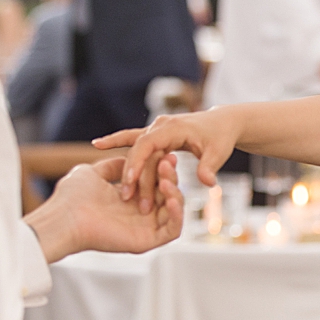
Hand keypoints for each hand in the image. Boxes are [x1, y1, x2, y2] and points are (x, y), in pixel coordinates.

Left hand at [24, 155, 182, 262]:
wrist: (64, 217)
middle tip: (168, 162)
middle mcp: (140, 215)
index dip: (162, 169)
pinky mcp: (147, 241)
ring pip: (175, 211)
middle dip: (171, 176)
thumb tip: (128, 158)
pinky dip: (177, 214)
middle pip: (168, 194)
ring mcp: (145, 228)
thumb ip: (112, 166)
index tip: (165, 154)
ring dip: (177, 194)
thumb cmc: (71, 196)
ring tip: (167, 181)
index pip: (155, 182)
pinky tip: (170, 199)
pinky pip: (173, 230)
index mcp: (129, 199)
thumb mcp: (93, 173)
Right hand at [93, 107, 241, 211]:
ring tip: (115, 187)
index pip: (149, 144)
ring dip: (125, 166)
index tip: (129, 181)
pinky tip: (97, 144)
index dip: (138, 162)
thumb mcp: (218, 153)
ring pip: (134, 147)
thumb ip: (209, 167)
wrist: (222, 122)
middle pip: (139, 149)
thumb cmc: (220, 138)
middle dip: (132, 173)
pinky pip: (133, 139)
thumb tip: (208, 183)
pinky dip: (116, 141)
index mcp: (173, 128)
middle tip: (126, 196)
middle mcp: (161, 126)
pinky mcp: (155, 134)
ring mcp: (156, 128)